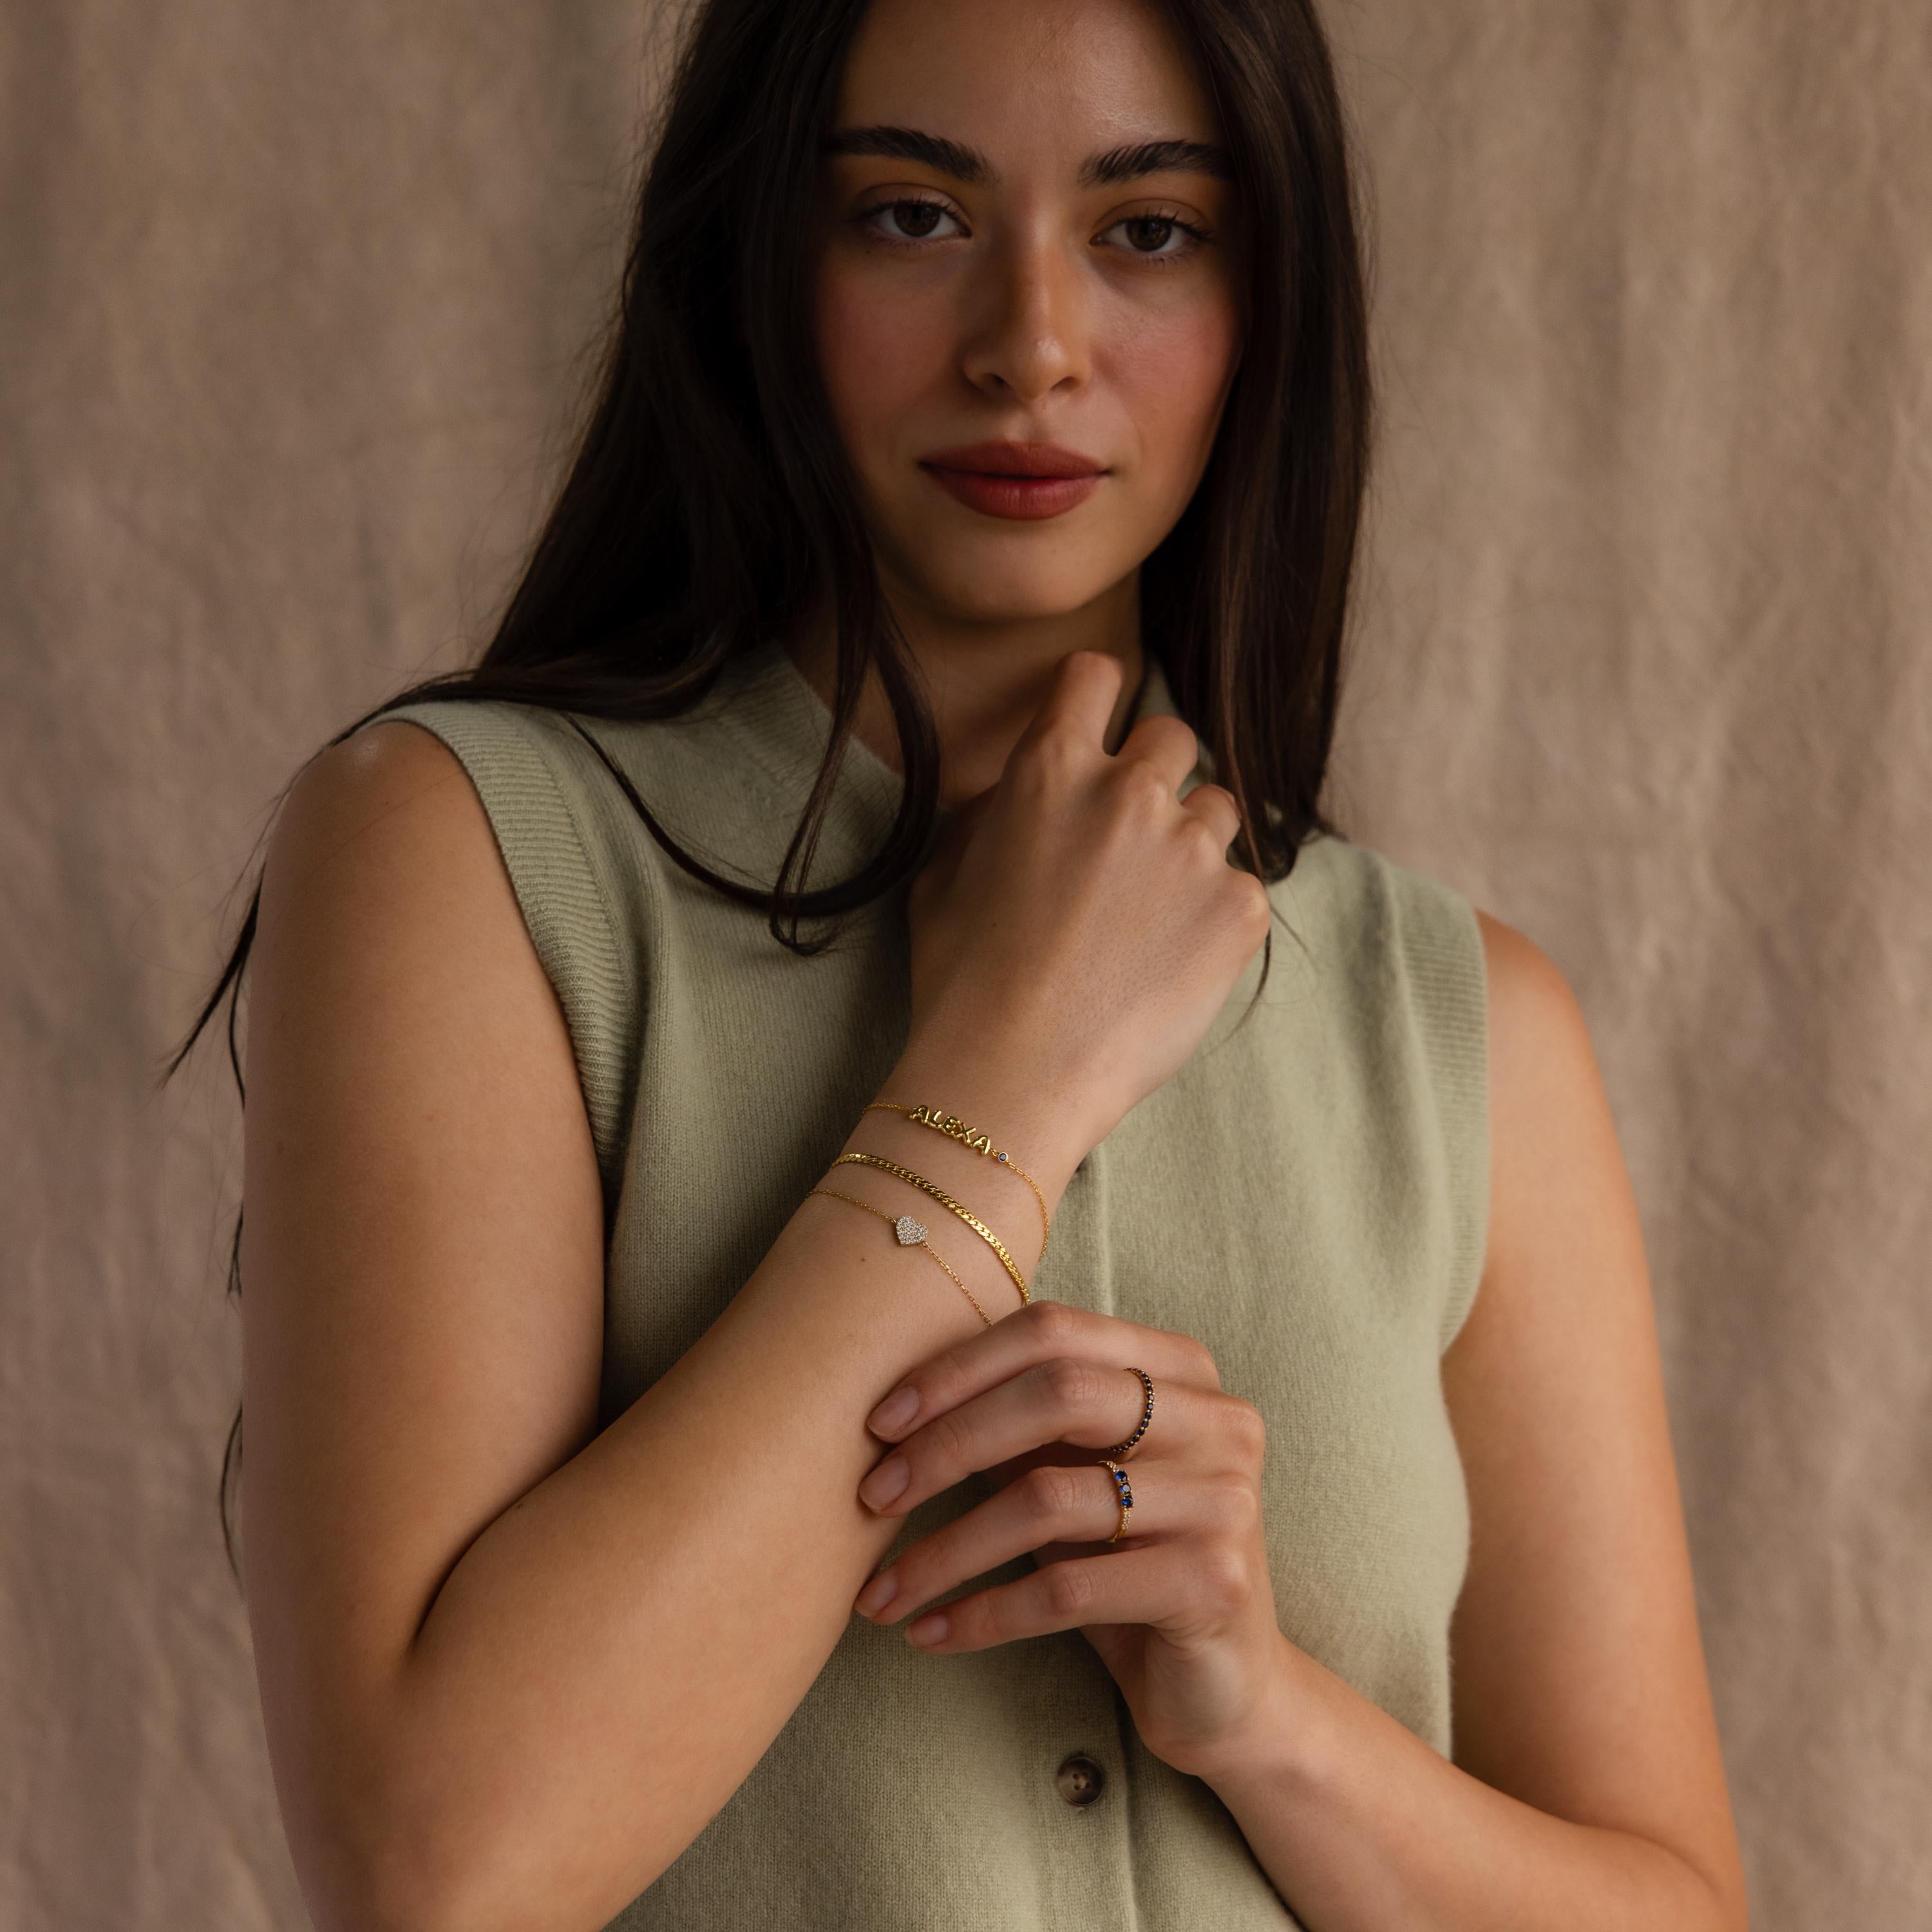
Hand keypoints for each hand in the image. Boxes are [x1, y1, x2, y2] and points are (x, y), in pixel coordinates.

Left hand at [848, 1300, 1291, 1781]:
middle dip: (948, 1442)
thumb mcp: (1073, 1479)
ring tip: (880, 1591)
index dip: (958, 1368)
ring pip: (1049, 1499)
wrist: (1226, 1688)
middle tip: (874, 1495)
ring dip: (945, 1550)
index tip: (879, 1420)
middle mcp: (1218, 1419)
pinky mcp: (1212, 1583)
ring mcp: (1223, 1498)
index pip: (1053, 1331)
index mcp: (1182, 1369)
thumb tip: (898, 1404)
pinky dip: (982, 1613)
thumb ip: (1018, 1428)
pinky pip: (1066, 1589)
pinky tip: (930, 1633)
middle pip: (1056, 1393)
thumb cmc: (1127, 1565)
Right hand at [898, 650, 1270, 1162]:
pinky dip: (1214, 918)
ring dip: (1191, 844)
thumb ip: (992, 811)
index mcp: (1051, 768)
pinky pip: (1241, 889)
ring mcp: (1193, 849)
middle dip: (1154, 773)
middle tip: (1130, 838)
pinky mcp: (1239, 910)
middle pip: (1172, 735)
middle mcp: (1131, 791)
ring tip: (1151, 914)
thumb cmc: (960, 983)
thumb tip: (1017, 793)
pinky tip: (1169, 965)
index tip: (1096, 731)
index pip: (1094, 677)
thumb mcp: (943, 875)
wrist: (1012, 1077)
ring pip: (1218, 809)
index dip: (1094, 701)